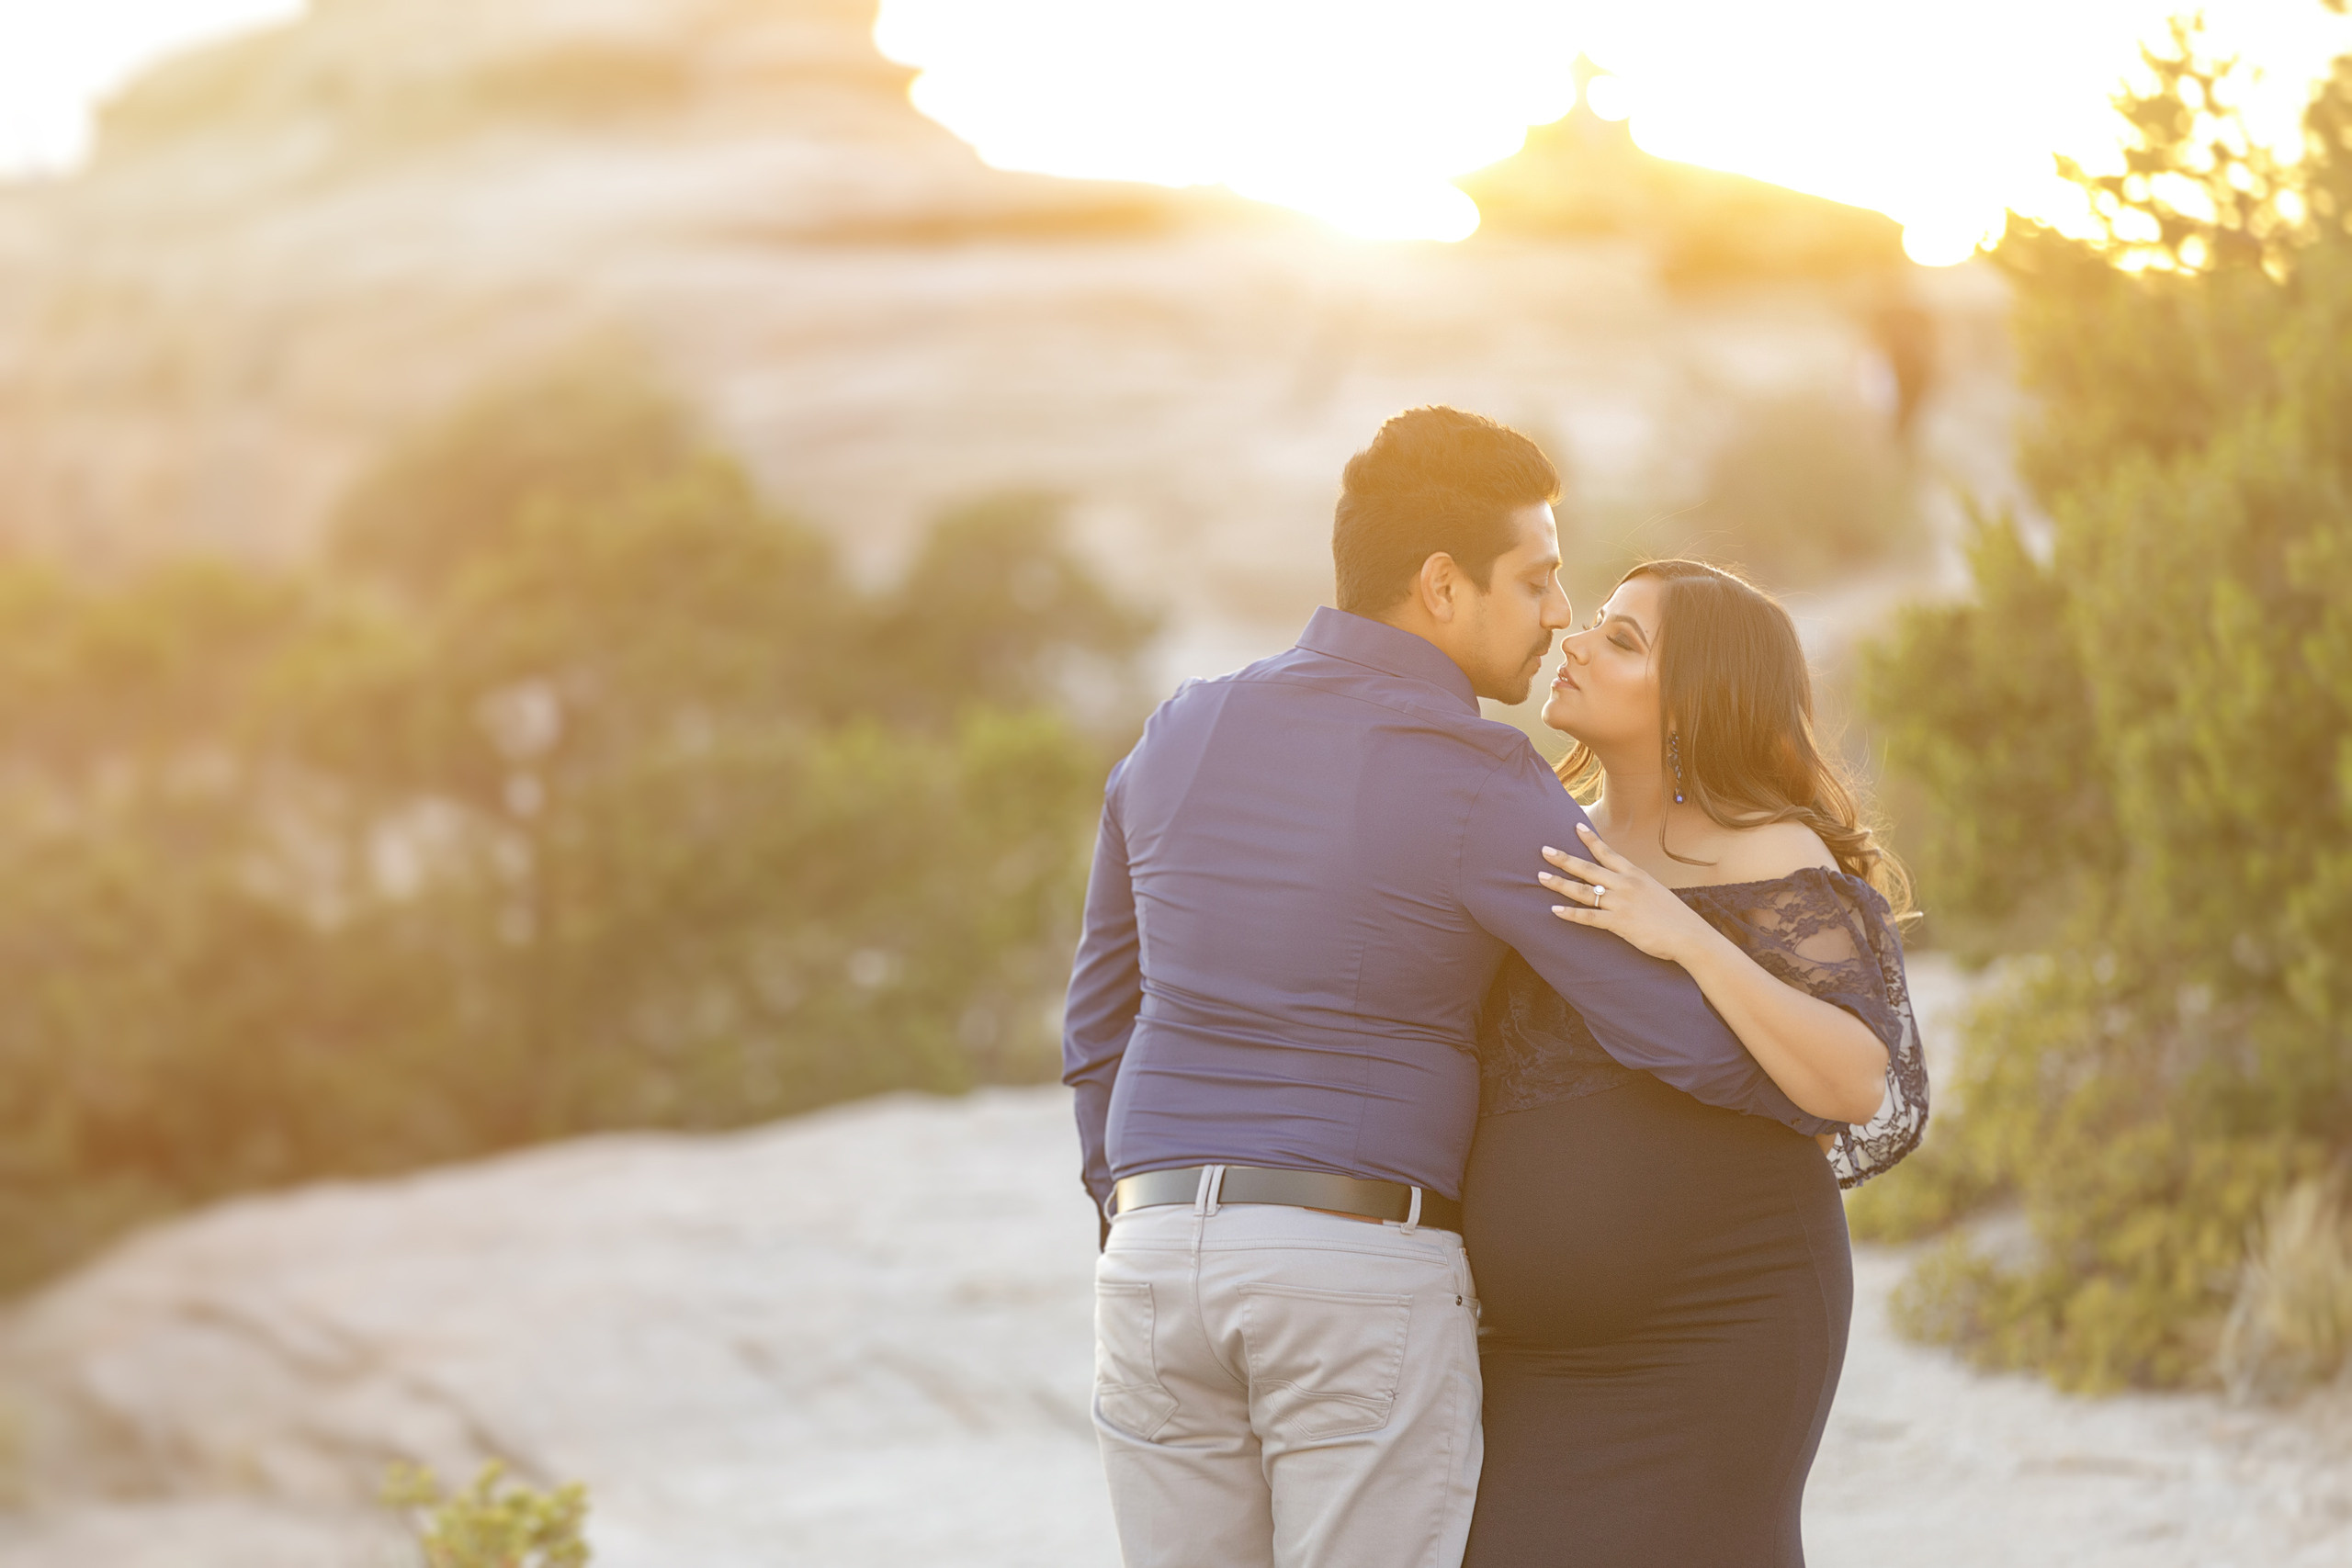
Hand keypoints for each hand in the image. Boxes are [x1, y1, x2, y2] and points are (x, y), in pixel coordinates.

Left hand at [1539, 824, 1715, 965]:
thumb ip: (1636, 886)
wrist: (1690, 935)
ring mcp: (1621, 903)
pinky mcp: (1619, 923)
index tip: (1575, 827)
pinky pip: (1589, 917)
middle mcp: (1625, 884)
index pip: (1608, 853)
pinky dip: (1570, 913)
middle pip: (1588, 868)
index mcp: (1635, 874)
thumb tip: (1624, 884)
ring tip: (1541, 877)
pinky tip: (1555, 910)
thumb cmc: (1674, 917)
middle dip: (1564, 859)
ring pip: (1583, 891)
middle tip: (1544, 850)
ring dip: (1560, 884)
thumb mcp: (1655, 891)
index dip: (1590, 840)